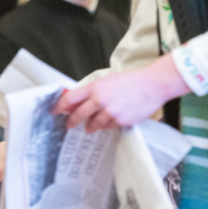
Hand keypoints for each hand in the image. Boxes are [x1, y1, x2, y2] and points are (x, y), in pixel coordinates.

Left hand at [53, 55, 189, 131]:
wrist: (153, 85)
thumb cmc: (131, 81)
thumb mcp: (107, 81)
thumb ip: (91, 92)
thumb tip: (75, 102)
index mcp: (95, 88)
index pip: (70, 99)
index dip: (59, 106)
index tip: (54, 111)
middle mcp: (100, 100)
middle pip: (78, 115)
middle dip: (71, 122)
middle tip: (69, 125)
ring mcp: (111, 112)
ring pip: (93, 124)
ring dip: (90, 126)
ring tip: (89, 127)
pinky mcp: (121, 121)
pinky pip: (109, 127)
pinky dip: (107, 125)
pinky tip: (111, 120)